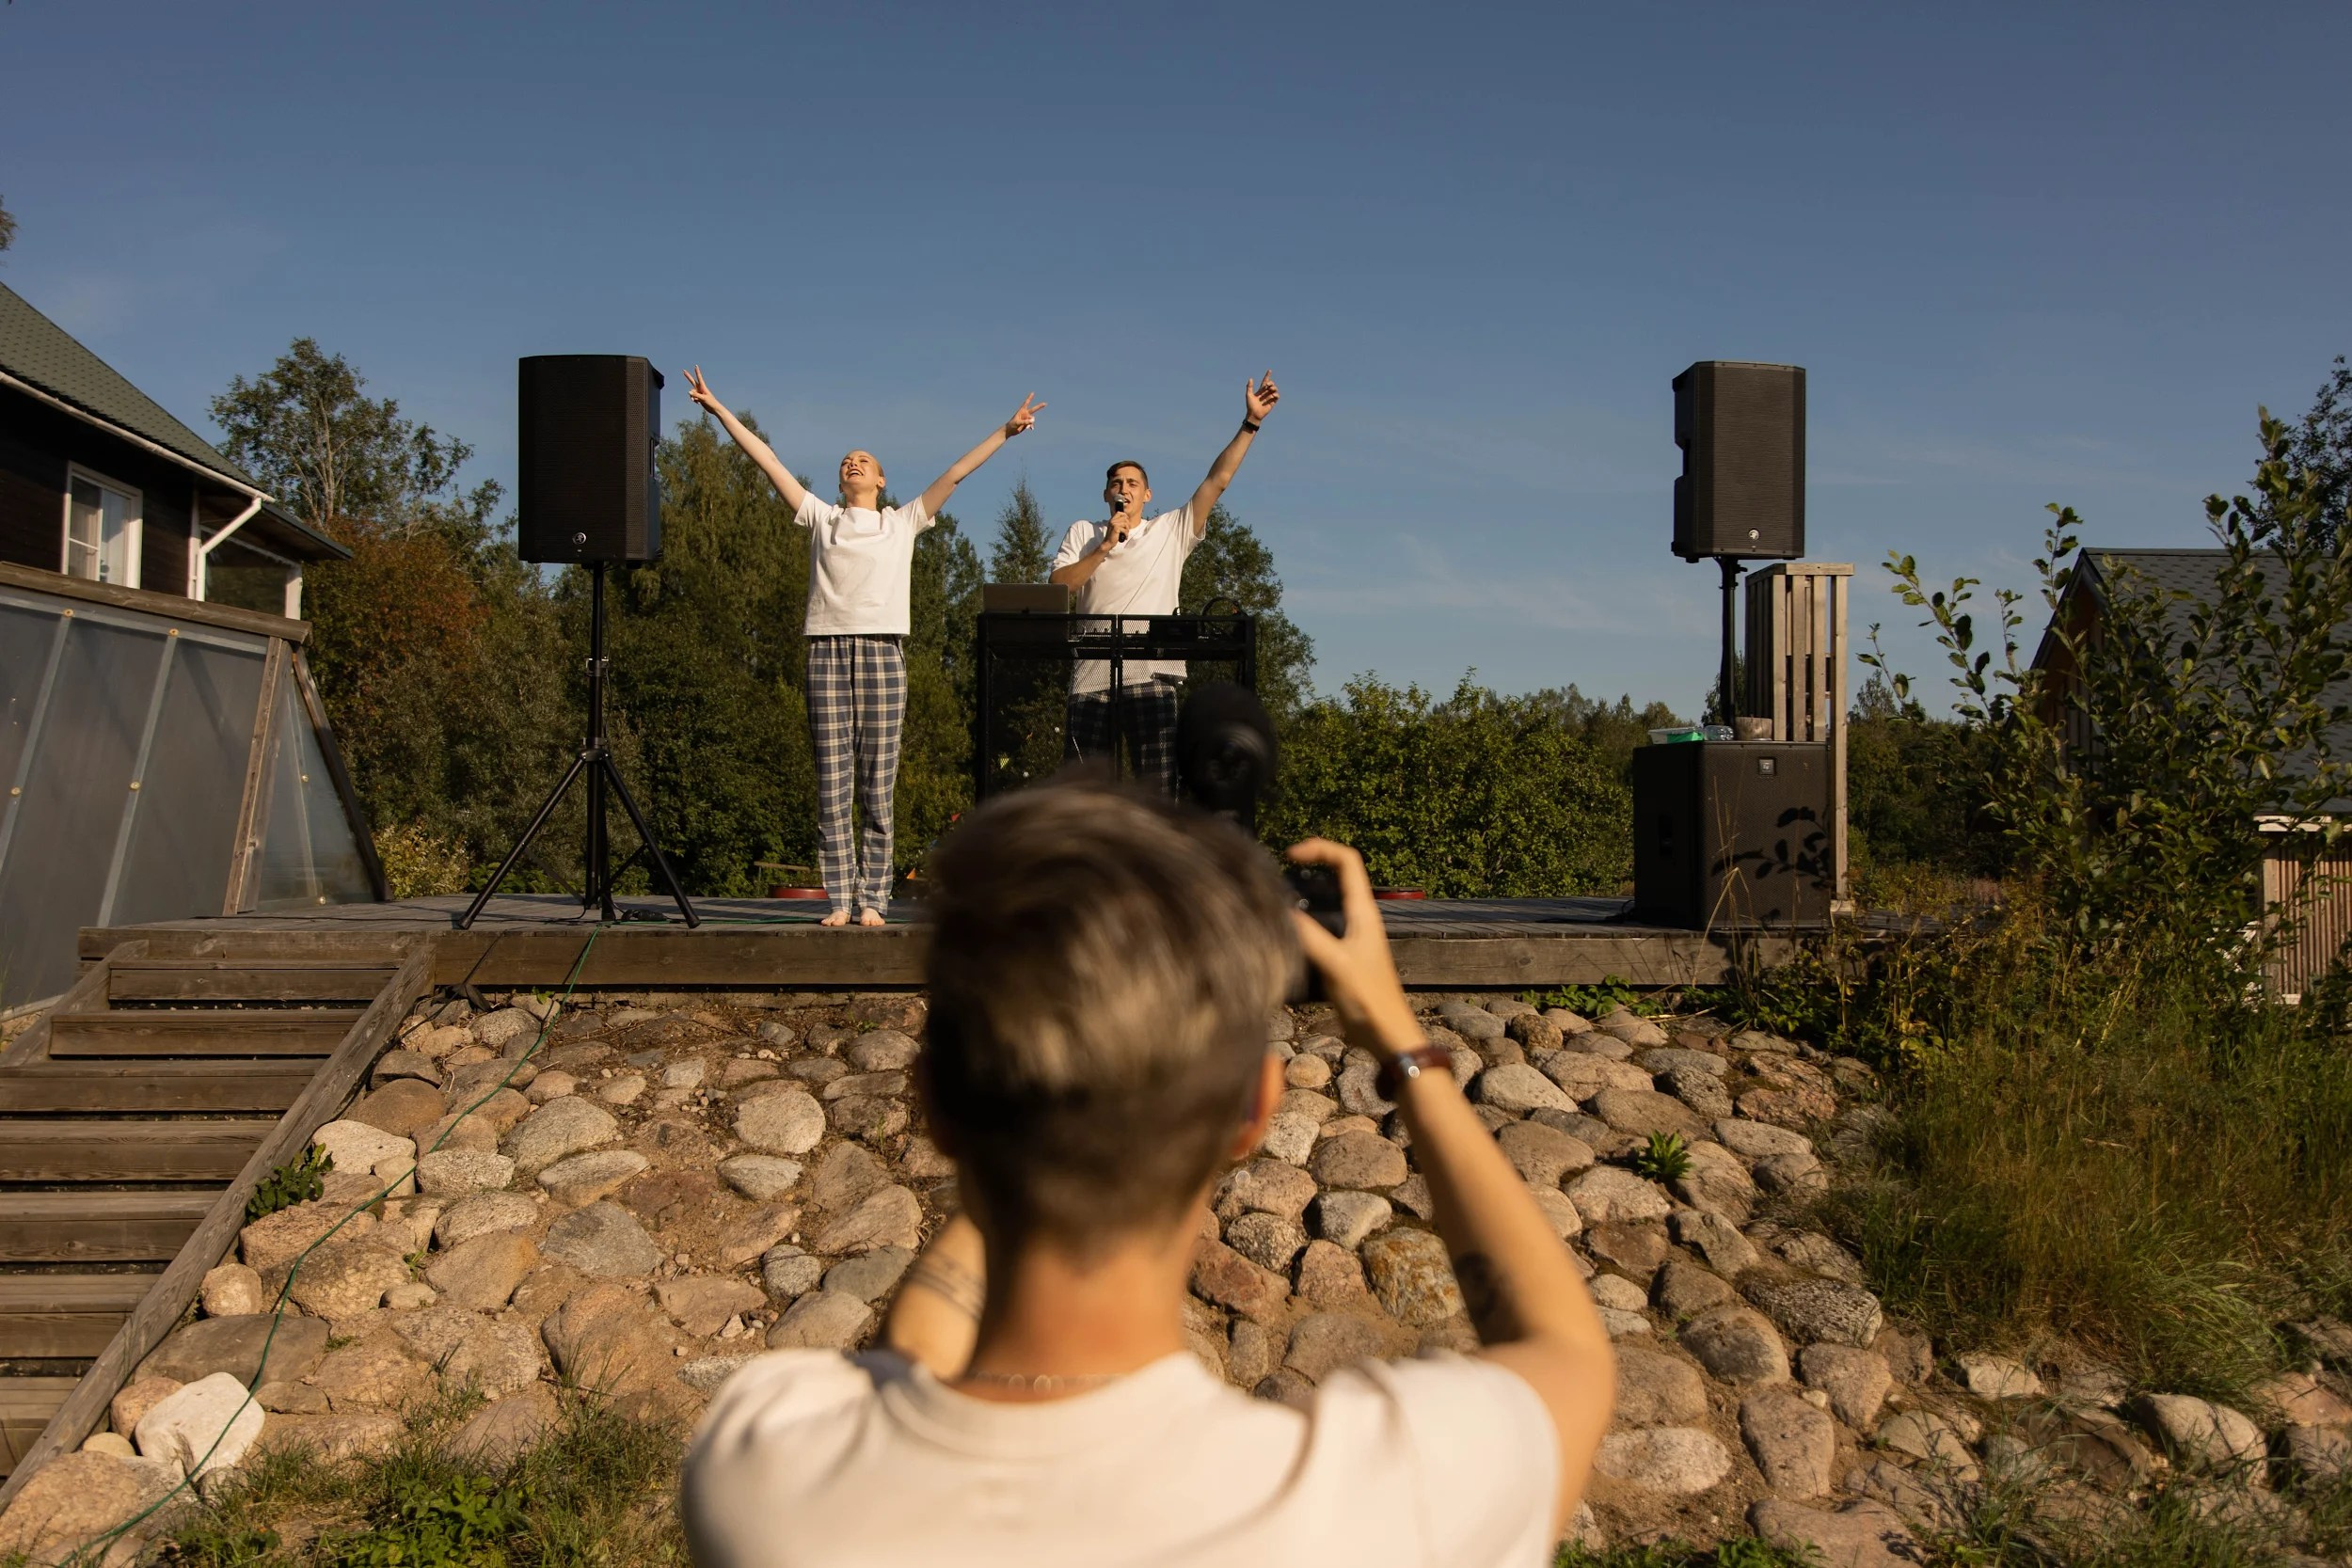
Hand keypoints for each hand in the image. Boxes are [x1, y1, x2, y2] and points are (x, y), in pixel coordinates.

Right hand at [683, 365, 721, 413]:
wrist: (714, 409)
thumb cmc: (711, 402)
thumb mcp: (703, 398)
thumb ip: (696, 395)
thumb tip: (688, 392)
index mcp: (703, 387)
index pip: (699, 378)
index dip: (697, 372)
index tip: (696, 366)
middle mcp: (700, 389)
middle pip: (692, 381)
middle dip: (688, 376)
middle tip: (683, 370)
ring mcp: (699, 393)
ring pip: (691, 393)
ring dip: (692, 397)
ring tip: (697, 401)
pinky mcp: (698, 397)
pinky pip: (692, 397)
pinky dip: (694, 400)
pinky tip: (698, 403)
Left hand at [1002, 393, 1045, 438]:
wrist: (1010, 431)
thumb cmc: (1012, 425)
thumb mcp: (1018, 423)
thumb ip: (1025, 422)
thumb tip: (1033, 420)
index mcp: (1021, 411)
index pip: (1026, 403)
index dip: (1030, 398)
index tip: (1033, 393)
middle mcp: (1025, 414)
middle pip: (1034, 409)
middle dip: (1039, 406)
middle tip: (1045, 403)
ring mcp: (1026, 419)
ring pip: (1032, 419)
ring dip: (1030, 422)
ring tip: (1025, 425)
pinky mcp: (1027, 424)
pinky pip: (1032, 424)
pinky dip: (1031, 426)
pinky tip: (1031, 429)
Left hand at [1244, 371, 1279, 425]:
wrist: (1254, 414)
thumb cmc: (1250, 405)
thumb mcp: (1248, 395)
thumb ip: (1249, 387)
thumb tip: (1251, 379)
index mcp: (1260, 391)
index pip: (1265, 381)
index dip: (1267, 376)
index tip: (1269, 370)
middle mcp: (1266, 393)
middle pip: (1271, 384)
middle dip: (1271, 383)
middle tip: (1268, 385)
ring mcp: (1269, 397)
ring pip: (1275, 389)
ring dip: (1274, 388)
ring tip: (1270, 389)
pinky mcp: (1273, 402)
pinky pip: (1277, 396)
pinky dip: (1276, 394)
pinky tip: (1272, 395)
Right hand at [1284, 839, 1416, 1054]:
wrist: (1388, 1035)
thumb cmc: (1370, 1000)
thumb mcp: (1337, 965)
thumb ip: (1310, 937)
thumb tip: (1280, 910)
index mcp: (1364, 913)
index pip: (1348, 861)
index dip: (1321, 848)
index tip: (1290, 855)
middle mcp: (1360, 918)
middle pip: (1337, 875)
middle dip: (1311, 864)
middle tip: (1278, 869)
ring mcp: (1352, 936)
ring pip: (1328, 900)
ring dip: (1306, 891)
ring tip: (1276, 895)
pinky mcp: (1344, 954)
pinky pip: (1322, 925)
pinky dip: (1304, 918)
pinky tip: (1285, 930)